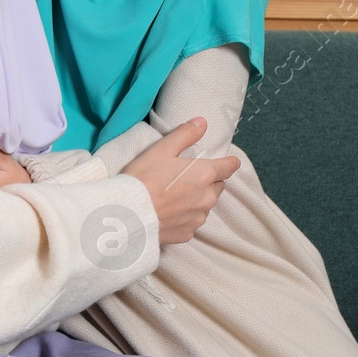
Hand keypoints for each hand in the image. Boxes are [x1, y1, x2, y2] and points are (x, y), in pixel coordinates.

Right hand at [124, 117, 238, 244]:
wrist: (127, 214)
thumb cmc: (144, 178)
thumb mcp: (161, 149)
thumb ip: (185, 135)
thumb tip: (202, 122)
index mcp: (204, 174)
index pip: (229, 167)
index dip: (228, 163)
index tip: (226, 161)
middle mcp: (207, 198)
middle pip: (217, 186)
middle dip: (208, 181)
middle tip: (188, 177)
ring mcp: (198, 218)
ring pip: (205, 205)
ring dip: (197, 200)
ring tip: (175, 196)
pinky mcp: (187, 234)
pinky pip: (192, 222)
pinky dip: (185, 217)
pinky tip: (169, 212)